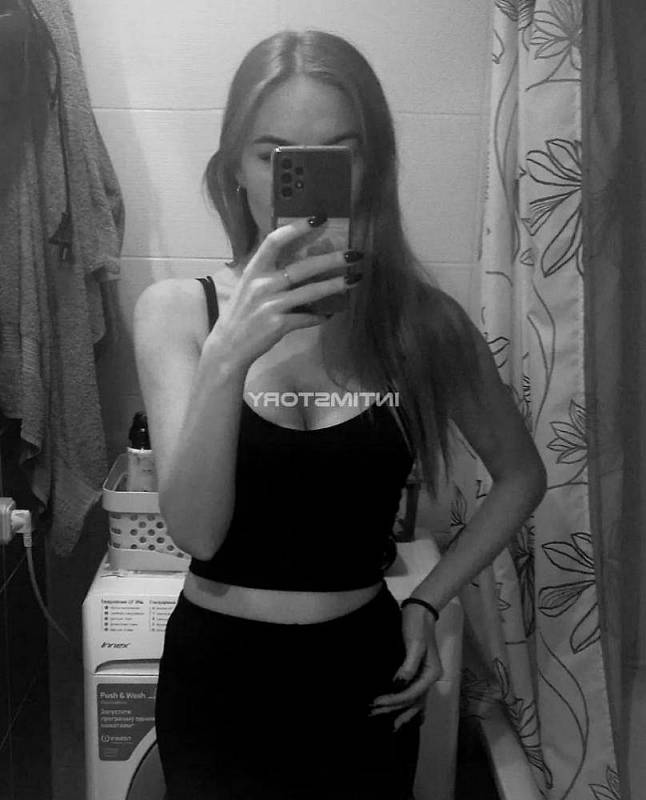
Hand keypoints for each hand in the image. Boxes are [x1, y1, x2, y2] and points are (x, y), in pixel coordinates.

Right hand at [207, 217, 361, 368]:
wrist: (230, 345)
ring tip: (355, 279)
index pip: (275, 241)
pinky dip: (320, 316)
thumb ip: (270, 272)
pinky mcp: (278, 325)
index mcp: (254, 270)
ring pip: (310, 292)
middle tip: (354, 254)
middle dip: (331, 260)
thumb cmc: (243, 312)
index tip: (319, 218)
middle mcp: (261, 285)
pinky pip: (307, 318)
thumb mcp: (250, 286)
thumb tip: (304, 259)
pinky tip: (331, 313)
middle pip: (302, 267)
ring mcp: (270, 305)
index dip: (297, 228)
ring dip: (335, 285)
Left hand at [368, 603, 441, 730]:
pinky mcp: (418, 671)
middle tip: (373, 714)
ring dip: (401, 712)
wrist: (420, 610)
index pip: (411, 694)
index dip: (393, 700)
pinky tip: (402, 714)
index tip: (375, 703)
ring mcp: (425, 676)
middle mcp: (430, 678)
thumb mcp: (414, 644)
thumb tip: (397, 685)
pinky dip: (408, 706)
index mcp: (431, 673)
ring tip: (389, 726)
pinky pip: (415, 694)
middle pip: (413, 701)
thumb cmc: (416, 625)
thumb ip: (407, 667)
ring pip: (416, 701)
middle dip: (394, 710)